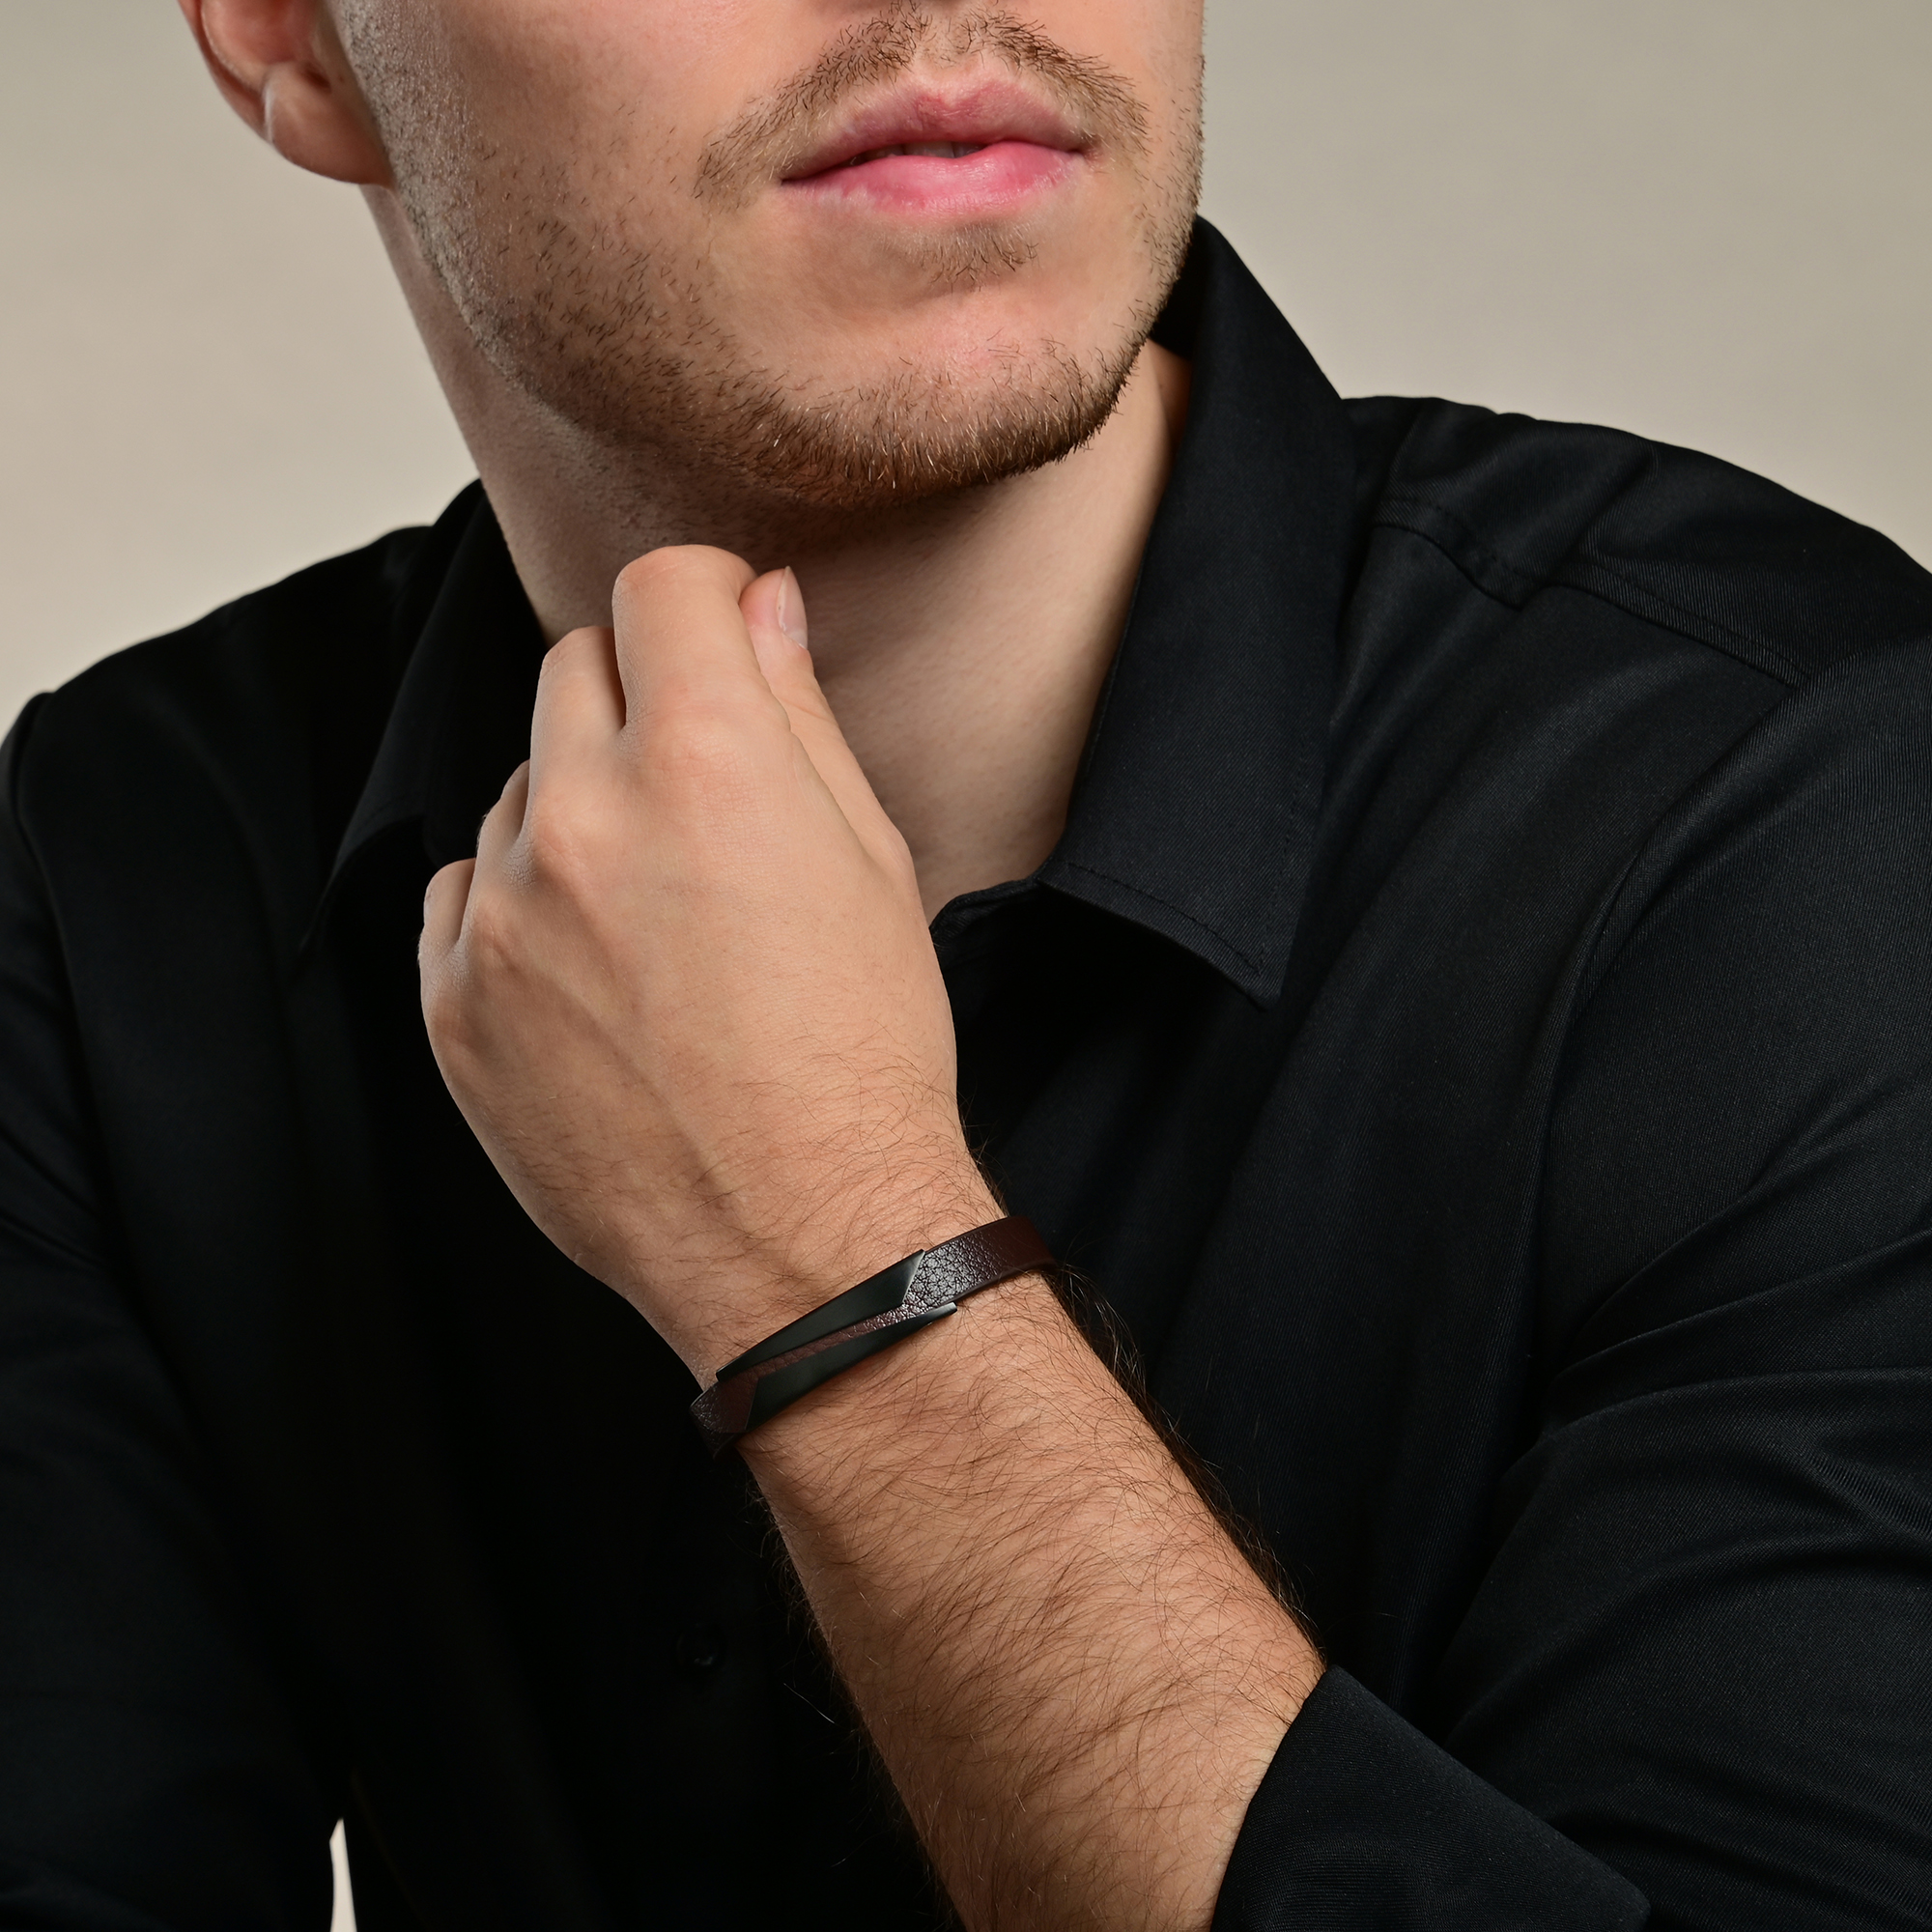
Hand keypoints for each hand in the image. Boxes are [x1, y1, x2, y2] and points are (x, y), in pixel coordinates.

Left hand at [418, 547, 996, 1377]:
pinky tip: (595, 972)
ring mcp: (502, 916)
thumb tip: (761, 603)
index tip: (716, 635)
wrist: (804, 1241)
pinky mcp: (453, 1003)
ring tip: (657, 916)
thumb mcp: (871, 864)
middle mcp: (583, 819)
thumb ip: (799, 712)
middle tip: (701, 790)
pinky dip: (519, 903)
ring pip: (517, 785)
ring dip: (578, 809)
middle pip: (572, 667)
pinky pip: (464, 893)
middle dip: (639, 697)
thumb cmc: (863, 1058)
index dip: (702, 599)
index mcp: (705, 763)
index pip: (658, 586)